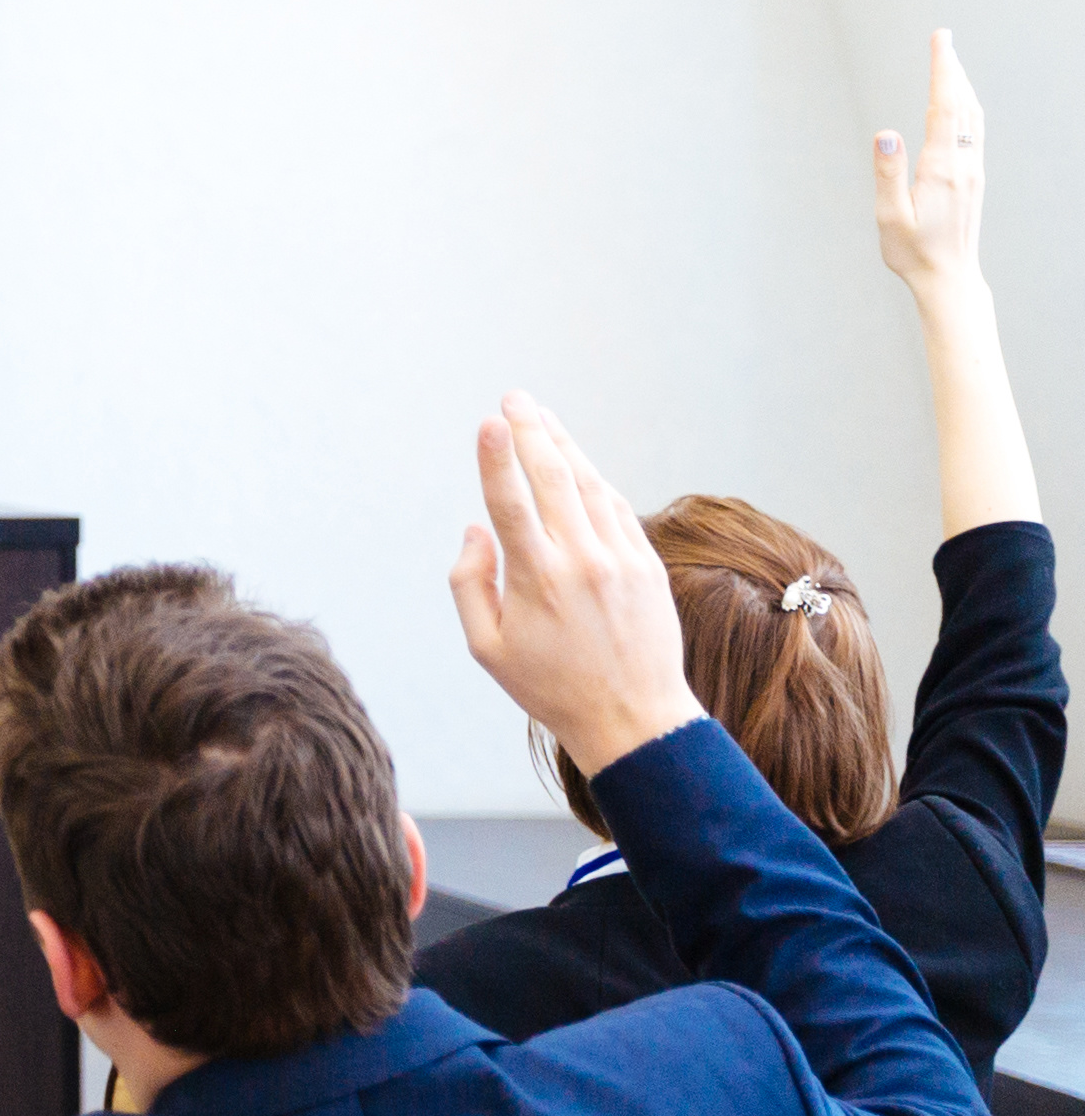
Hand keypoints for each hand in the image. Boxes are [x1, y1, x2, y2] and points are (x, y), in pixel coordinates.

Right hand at [451, 394, 700, 773]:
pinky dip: (593, 480)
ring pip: (589, 485)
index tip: (489, 421)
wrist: (633, 715)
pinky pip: (616, 507)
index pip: (510, 504)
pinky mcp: (646, 564)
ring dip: (563, 447)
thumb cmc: (550, 686)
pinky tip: (577, 464)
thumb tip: (474, 530)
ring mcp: (620, 559)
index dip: (497, 458)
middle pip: (553, 479)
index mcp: (536, 581)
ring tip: (541, 419)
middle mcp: (581, 561)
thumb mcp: (487, 648)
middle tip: (513, 400)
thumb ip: (469, 585)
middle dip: (531, 432)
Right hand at [875, 26, 989, 294]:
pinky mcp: (974, 178)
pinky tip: (960, 103)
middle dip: (952, 68)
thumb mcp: (890, 217)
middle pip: (962, 104)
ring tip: (950, 63)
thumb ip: (888, 174)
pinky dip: (967, 107)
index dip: (943, 70)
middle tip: (943, 38)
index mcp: (941, 169)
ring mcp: (973, 171)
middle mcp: (964, 164)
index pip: (944, 107)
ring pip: (973, 116)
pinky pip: (974, 131)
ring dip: (962, 85)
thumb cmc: (913, 253)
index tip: (940, 40)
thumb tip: (885, 133)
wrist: (950, 279)